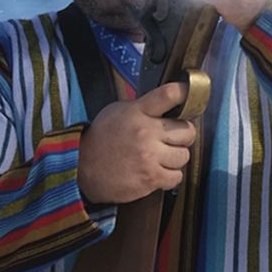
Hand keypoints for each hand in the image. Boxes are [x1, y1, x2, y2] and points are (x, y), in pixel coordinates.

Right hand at [78, 81, 196, 205]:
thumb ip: (144, 107)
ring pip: (184, 156)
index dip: (185, 92)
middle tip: (171, 139)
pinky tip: (157, 170)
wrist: (82, 169)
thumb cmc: (101, 140)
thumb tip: (170, 102)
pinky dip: (170, 176)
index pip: (169, 95)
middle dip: (182, 135)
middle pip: (188, 131)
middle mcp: (146, 133)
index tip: (189, 93)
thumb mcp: (118, 112)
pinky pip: (176, 177)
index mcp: (138, 112)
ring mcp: (149, 157)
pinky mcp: (150, 178)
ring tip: (160, 157)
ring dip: (175, 158)